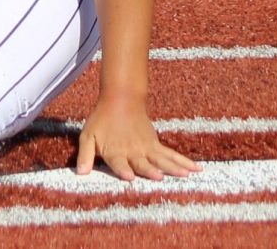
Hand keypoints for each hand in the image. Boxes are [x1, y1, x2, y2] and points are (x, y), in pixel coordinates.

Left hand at [76, 96, 200, 181]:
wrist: (120, 99)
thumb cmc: (101, 120)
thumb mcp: (87, 136)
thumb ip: (84, 155)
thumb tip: (80, 173)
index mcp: (115, 152)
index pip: (118, 163)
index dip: (123, 170)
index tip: (130, 177)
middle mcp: (132, 151)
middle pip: (143, 163)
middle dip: (150, 170)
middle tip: (159, 177)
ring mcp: (146, 148)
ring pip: (162, 159)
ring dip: (174, 168)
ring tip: (186, 175)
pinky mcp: (155, 144)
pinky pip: (171, 155)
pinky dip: (183, 162)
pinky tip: (196, 169)